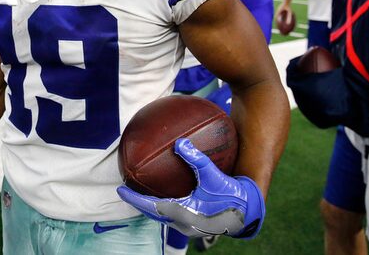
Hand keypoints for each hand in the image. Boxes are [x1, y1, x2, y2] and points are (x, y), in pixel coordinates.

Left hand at [117, 138, 264, 238]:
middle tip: (125, 189)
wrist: (249, 213)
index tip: (119, 189)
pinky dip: (163, 205)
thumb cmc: (232, 196)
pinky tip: (166, 192)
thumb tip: (180, 142)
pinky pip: (173, 215)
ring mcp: (188, 225)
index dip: (134, 198)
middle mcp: (182, 222)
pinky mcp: (195, 223)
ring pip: (162, 216)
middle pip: (153, 213)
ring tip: (140, 191)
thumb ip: (197, 159)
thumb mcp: (214, 176)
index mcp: (183, 213)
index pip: (151, 206)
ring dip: (150, 204)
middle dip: (138, 202)